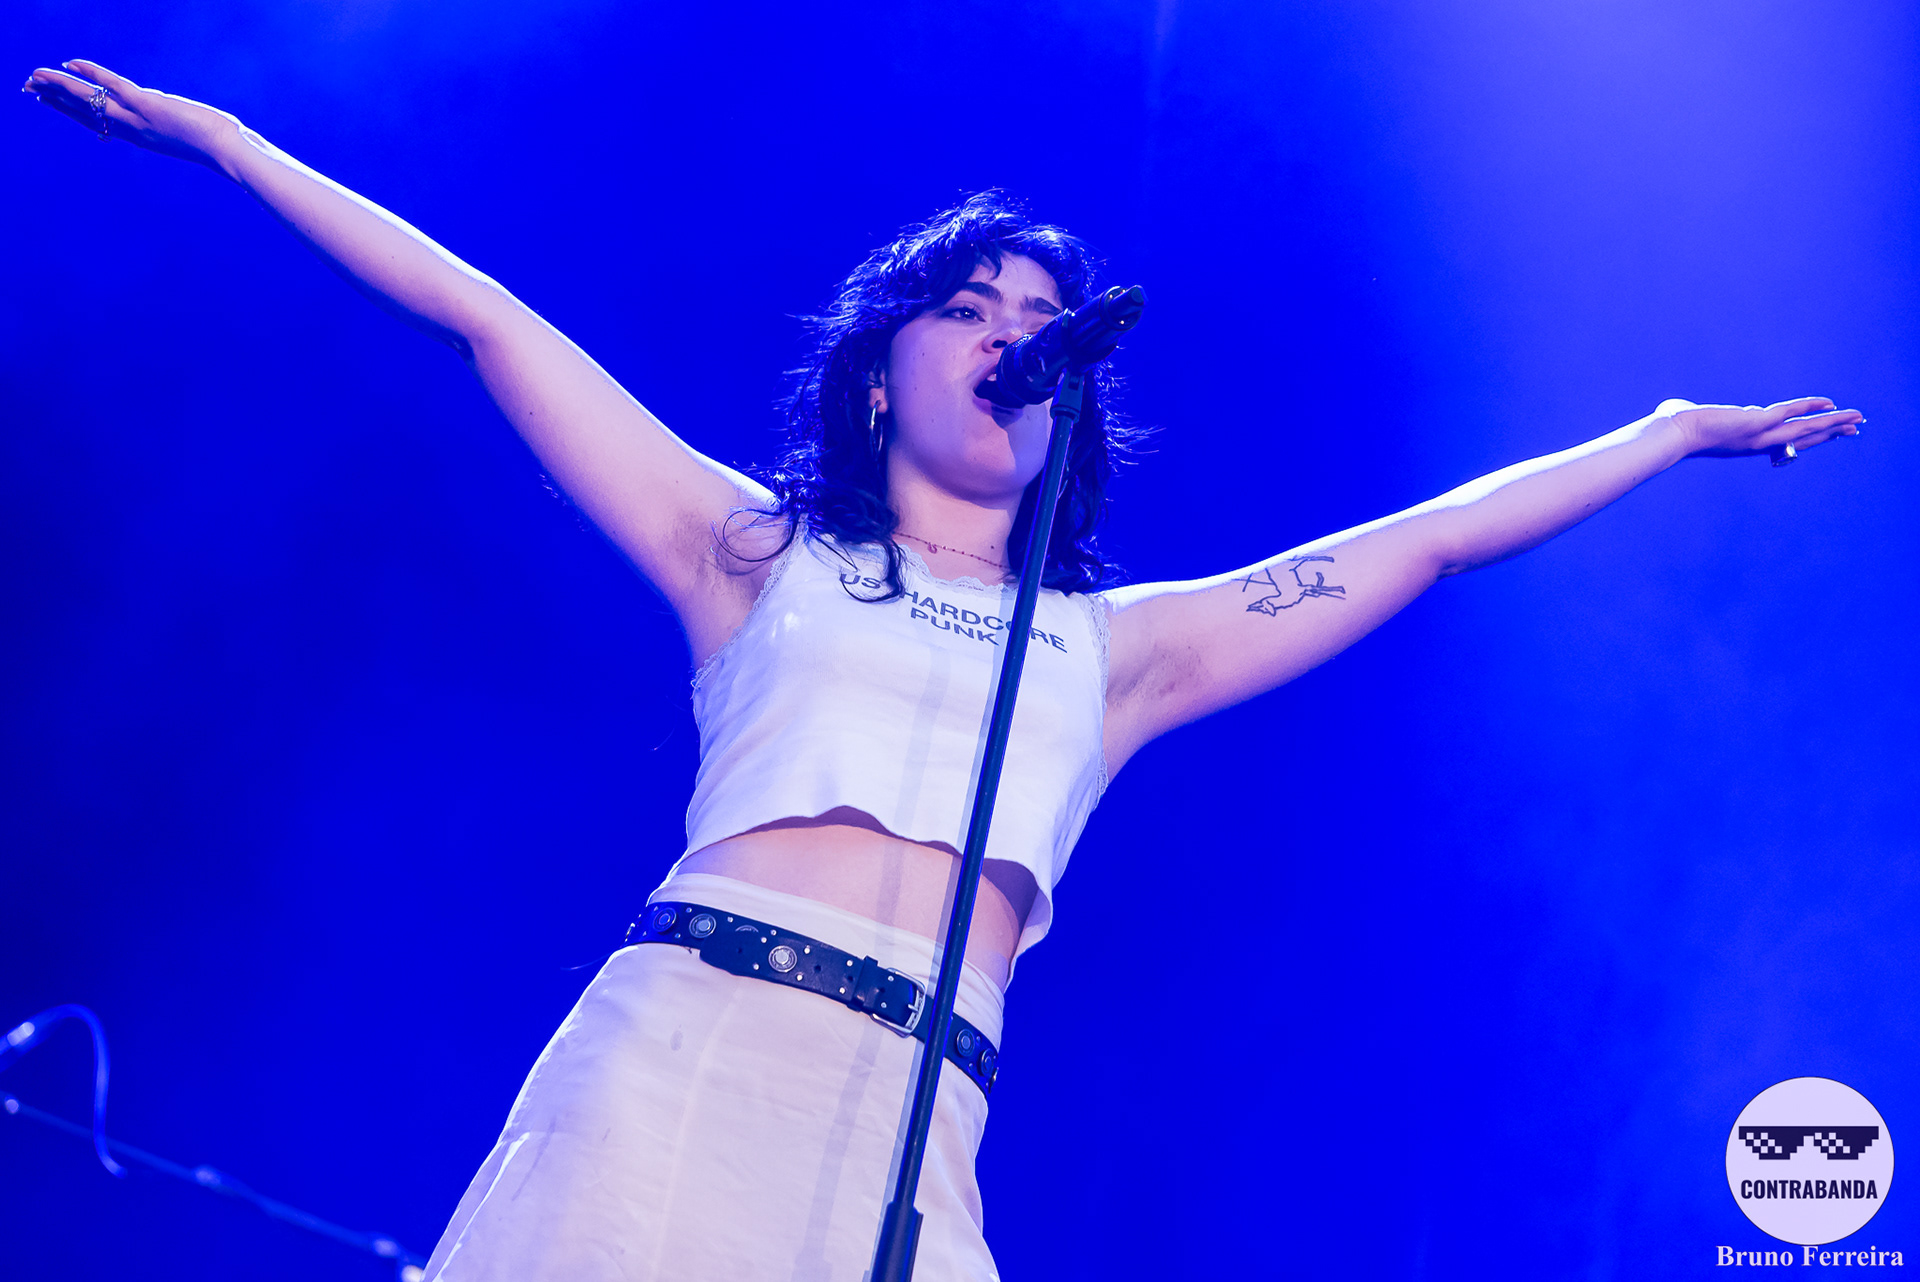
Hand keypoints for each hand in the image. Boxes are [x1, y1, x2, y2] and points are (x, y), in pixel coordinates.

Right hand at [21, 59, 239, 168]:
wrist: (229, 153)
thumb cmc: (220, 147)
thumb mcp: (188, 134)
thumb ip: (171, 121)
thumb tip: (167, 107)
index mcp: (140, 138)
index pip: (98, 124)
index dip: (72, 113)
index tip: (51, 104)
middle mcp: (132, 131)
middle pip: (84, 114)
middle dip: (55, 100)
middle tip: (29, 89)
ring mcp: (138, 118)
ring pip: (89, 100)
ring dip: (59, 87)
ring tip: (35, 78)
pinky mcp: (148, 105)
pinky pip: (112, 85)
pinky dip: (90, 73)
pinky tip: (71, 63)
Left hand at [1658, 396, 1863, 461]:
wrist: (1670, 435)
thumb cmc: (1673, 429)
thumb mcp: (1691, 421)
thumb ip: (1692, 414)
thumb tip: (1677, 408)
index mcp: (1748, 445)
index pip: (1786, 443)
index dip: (1810, 440)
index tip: (1827, 436)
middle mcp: (1758, 443)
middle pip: (1804, 439)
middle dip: (1831, 433)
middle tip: (1855, 431)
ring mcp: (1759, 434)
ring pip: (1805, 429)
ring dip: (1833, 422)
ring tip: (1857, 420)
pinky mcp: (1756, 422)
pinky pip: (1790, 412)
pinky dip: (1810, 406)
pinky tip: (1830, 403)